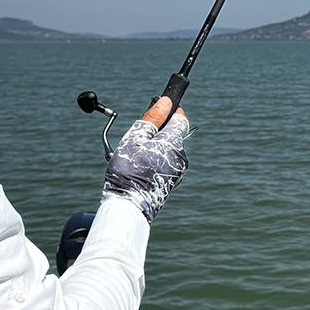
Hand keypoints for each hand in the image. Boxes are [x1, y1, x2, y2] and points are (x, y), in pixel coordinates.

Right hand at [102, 97, 190, 222]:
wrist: (129, 207)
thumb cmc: (129, 172)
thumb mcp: (135, 139)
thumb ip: (152, 118)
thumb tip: (165, 102)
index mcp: (174, 143)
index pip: (181, 119)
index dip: (170, 111)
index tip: (157, 111)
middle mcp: (181, 156)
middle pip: (174, 134)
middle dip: (158, 130)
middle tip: (138, 136)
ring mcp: (178, 171)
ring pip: (168, 149)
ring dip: (155, 146)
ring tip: (135, 155)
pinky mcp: (172, 182)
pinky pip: (166, 162)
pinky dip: (155, 159)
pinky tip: (139, 167)